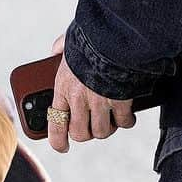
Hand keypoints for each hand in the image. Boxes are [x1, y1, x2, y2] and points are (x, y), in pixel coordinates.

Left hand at [47, 32, 135, 153]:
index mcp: (63, 87)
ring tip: (110, 120)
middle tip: (91, 125)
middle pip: (80, 134)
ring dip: (106, 128)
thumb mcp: (70, 40)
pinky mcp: (120, 101)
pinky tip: (128, 116)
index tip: (62, 146)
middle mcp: (79, 99)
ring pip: (102, 132)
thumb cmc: (91, 37)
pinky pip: (124, 122)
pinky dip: (127, 121)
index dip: (58, 140)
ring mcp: (100, 102)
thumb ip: (60, 47)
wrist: (114, 34)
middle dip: (87, 133)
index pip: (55, 123)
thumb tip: (54, 51)